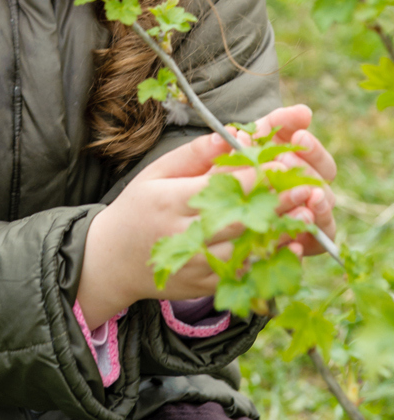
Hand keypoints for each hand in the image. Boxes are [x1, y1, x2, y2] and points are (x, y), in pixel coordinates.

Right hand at [76, 106, 337, 327]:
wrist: (111, 260)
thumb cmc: (136, 208)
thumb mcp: (154, 174)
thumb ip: (192, 155)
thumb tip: (229, 133)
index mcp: (169, 202)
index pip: (218, 186)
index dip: (253, 174)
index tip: (282, 160)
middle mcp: (182, 235)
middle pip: (237, 218)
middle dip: (276, 202)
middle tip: (309, 187)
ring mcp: (194, 264)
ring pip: (245, 249)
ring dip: (279, 232)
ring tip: (308, 214)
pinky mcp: (203, 285)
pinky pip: (242, 274)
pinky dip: (269, 260)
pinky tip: (292, 246)